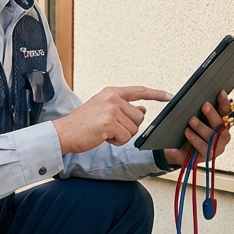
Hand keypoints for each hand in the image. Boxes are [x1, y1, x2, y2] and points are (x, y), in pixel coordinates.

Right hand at [54, 86, 171, 154]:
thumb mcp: (104, 110)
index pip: (139, 91)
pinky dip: (116, 142)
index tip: (169, 96)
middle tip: (110, 129)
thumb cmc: (83, 124)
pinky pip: (125, 137)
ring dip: (122, 136)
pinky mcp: (109, 122)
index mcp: (111, 92)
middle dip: (129, 127)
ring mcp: (111, 109)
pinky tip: (103, 137)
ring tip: (105, 132)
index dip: (156, 94)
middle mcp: (112, 98)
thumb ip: (123, 108)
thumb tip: (142, 110)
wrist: (64, 133)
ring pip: (133, 129)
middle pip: (139, 117)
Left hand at [163, 90, 232, 166]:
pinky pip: (204, 147)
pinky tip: (187, 132)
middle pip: (221, 124)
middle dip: (213, 114)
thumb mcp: (192, 118)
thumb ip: (196, 108)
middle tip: (204, 105)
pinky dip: (195, 139)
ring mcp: (217, 146)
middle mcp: (222, 134)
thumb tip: (195, 95)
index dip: (224, 102)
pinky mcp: (209, 156)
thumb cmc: (188, 130)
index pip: (225, 111)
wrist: (178, 150)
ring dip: (202, 127)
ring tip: (191, 120)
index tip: (220, 92)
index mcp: (220, 121)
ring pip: (213, 136)